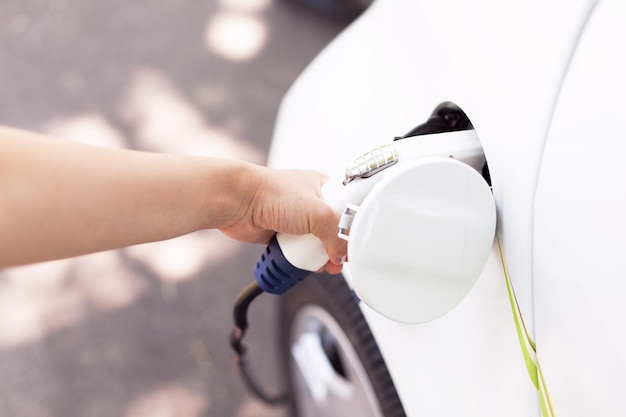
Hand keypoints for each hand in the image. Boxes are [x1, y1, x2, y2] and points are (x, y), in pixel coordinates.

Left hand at [219, 166, 346, 273]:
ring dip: (318, 257)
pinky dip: (300, 259)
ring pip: (316, 244)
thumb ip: (337, 234)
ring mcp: (296, 220)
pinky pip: (298, 251)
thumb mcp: (317, 212)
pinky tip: (303, 265)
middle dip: (336, 248)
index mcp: (323, 188)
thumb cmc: (271, 192)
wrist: (237, 202)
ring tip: (322, 265)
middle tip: (339, 259)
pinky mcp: (282, 234)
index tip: (357, 243)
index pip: (349, 209)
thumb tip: (343, 254)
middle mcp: (311, 203)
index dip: (354, 227)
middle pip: (334, 231)